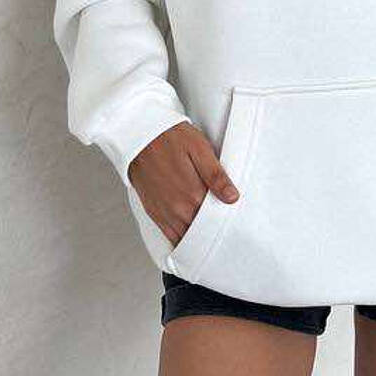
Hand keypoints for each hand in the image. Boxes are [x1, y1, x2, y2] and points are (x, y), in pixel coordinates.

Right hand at [128, 120, 240, 246]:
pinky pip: (170, 236)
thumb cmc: (171, 137)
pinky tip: (190, 236)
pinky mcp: (154, 212)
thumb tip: (232, 197)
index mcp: (193, 193)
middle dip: (214, 231)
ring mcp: (165, 212)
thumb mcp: (199, 148)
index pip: (216, 220)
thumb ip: (215, 175)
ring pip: (186, 237)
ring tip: (211, 234)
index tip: (236, 221)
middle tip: (227, 228)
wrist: (140, 135)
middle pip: (202, 231)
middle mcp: (177, 208)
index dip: (227, 222)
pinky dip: (182, 240)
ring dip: (199, 238)